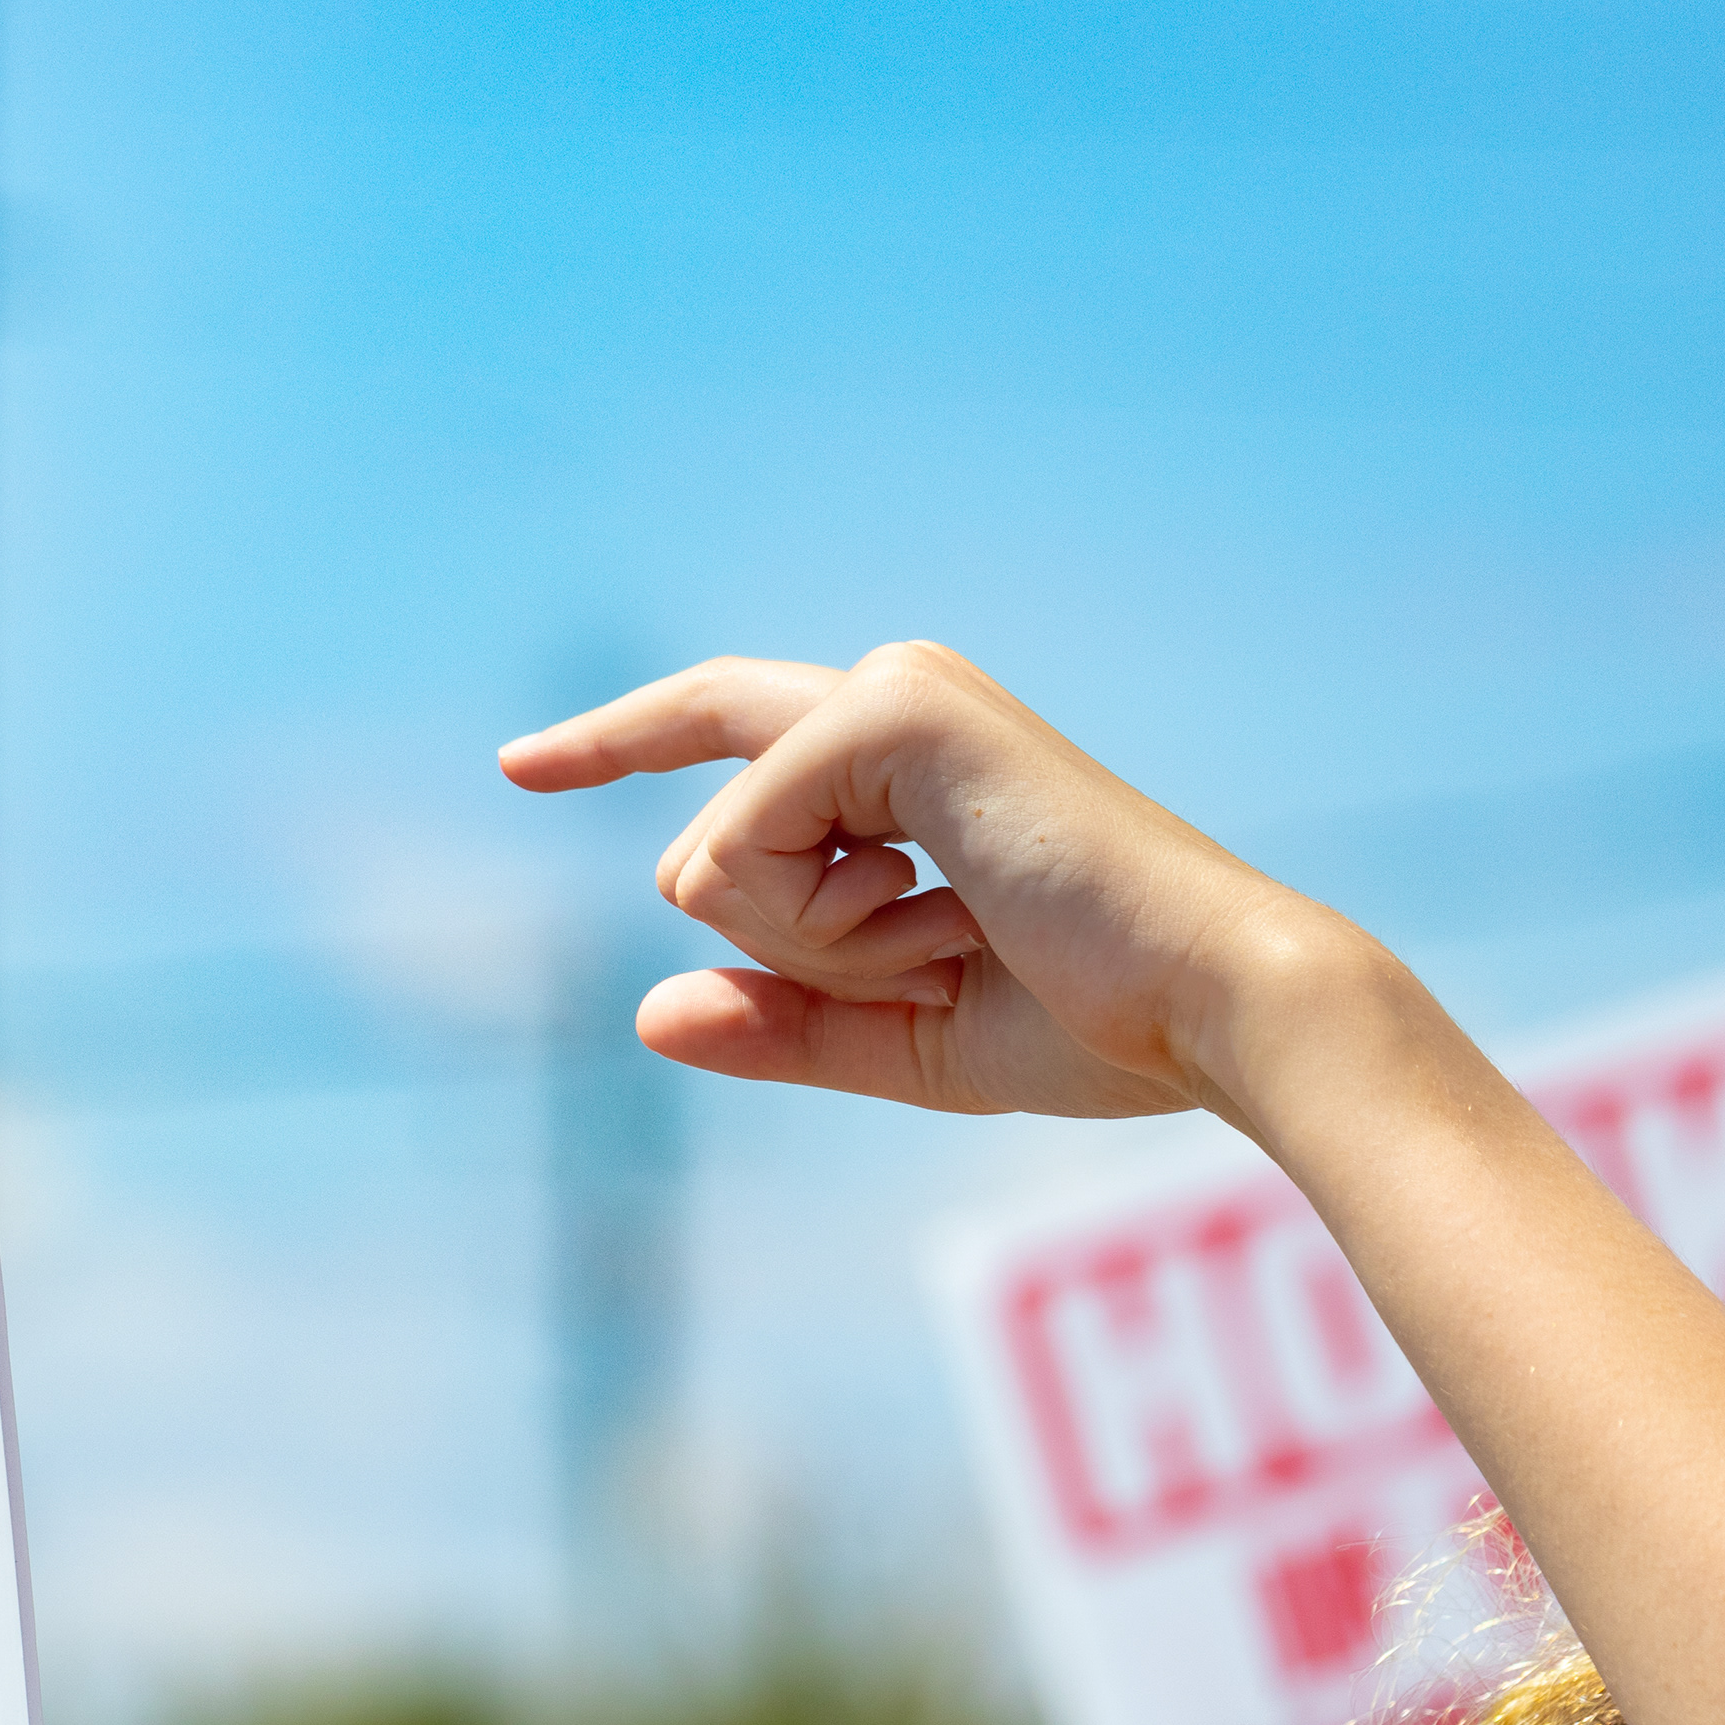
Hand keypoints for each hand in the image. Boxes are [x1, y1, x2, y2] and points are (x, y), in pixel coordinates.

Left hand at [498, 642, 1358, 1120]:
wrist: (1210, 1012)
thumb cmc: (1094, 1023)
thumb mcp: (900, 1036)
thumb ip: (780, 1024)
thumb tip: (647, 1015)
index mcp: (901, 753)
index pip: (715, 729)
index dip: (612, 742)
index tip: (515, 764)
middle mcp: (888, 694)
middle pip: (695, 848)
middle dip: (787, 957)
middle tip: (939, 960)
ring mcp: (890, 689)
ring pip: (708, 866)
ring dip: (816, 952)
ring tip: (957, 937)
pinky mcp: (893, 710)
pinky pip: (738, 855)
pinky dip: (825, 932)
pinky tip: (946, 920)